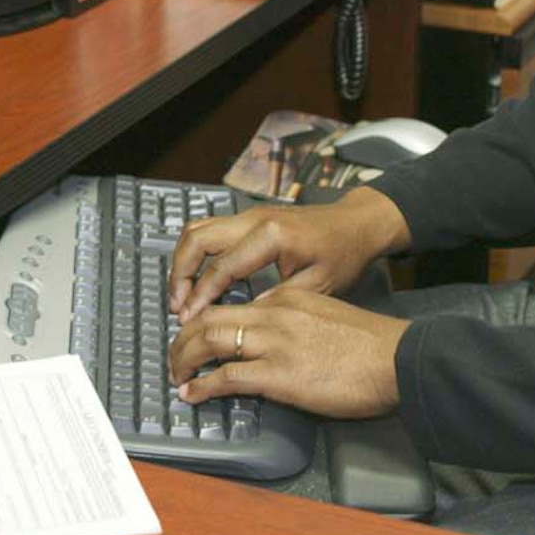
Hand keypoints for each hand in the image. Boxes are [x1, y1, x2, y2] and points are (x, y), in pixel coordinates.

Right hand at [166, 187, 409, 321]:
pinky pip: (210, 231)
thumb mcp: (317, 286)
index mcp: (272, 235)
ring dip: (184, 261)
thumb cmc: (344, 253)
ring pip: (198, 229)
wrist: (357, 224)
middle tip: (178, 306)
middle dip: (181, 274)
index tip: (189, 319)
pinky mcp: (250, 219)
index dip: (201, 296)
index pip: (222, 266)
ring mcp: (250, 215)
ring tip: (182, 295)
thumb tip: (240, 319)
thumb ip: (277, 301)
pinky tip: (198, 280)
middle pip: (197, 238)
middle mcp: (256, 219)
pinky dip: (197, 254)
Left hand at [168, 288, 407, 418]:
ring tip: (176, 375)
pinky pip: (226, 377)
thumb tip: (275, 343)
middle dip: (182, 338)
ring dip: (184, 359)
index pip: (233, 305)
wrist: (395, 358)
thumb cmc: (370, 345)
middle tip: (174, 357)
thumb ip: (296, 321)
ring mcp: (274, 342)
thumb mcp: (327, 315)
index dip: (207, 321)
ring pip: (209, 340)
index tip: (197, 337)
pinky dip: (202, 386)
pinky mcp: (278, 374)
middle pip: (210, 317)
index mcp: (287, 297)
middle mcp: (274, 313)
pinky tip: (193, 394)